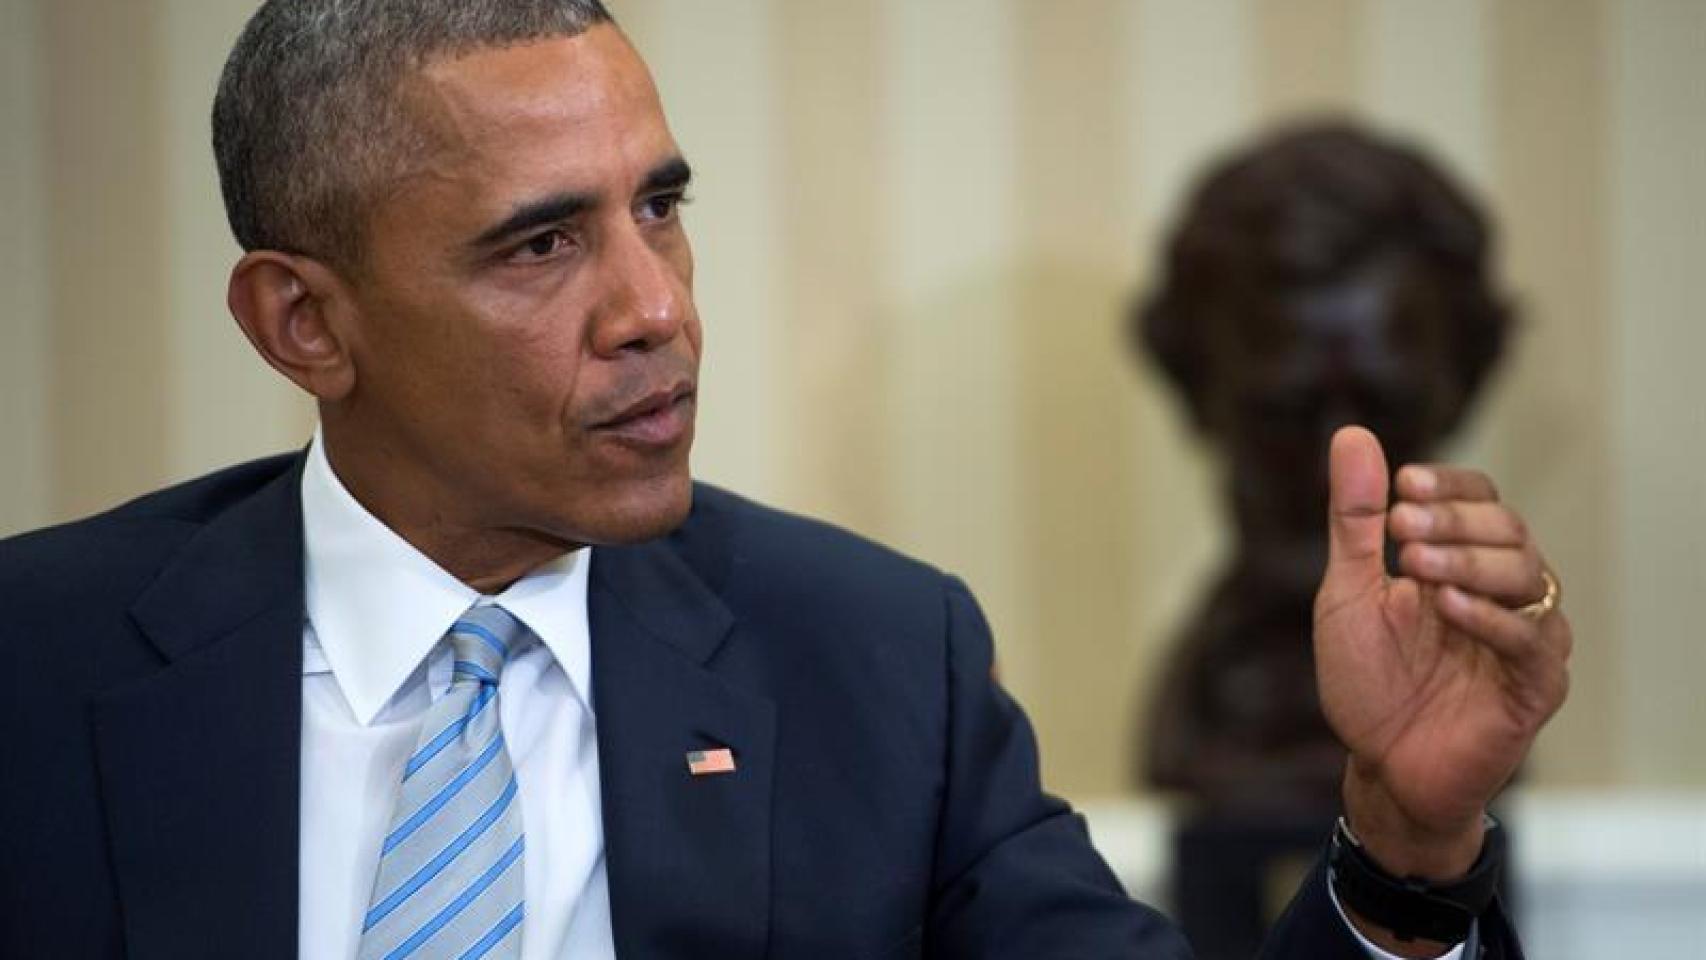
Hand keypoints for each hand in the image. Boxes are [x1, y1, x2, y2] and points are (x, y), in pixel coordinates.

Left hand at [1315, 427, 1570, 883]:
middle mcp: (1503, 591)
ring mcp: (1524, 637)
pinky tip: (1446, 607)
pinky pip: (1531, 640)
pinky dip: (1489, 617)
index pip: (1479, 498)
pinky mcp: (1535, 687)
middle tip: (1398, 529)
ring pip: (1528, 574)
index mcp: (1461, 561)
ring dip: (1469, 561)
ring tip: (1415, 566)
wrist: (1381, 767)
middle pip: (1508, 529)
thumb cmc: (1369, 680)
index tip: (1404, 486)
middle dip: (1453, 522)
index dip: (1449, 487)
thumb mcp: (1348, 592)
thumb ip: (1354, 521)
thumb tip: (1351, 434)